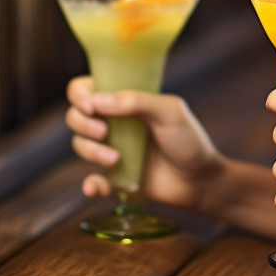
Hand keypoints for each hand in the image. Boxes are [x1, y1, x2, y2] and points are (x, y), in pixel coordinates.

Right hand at [65, 76, 222, 210]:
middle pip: (75, 116)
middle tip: (104, 132)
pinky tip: (95, 187)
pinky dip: (90, 184)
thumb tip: (98, 101)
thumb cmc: (188, 139)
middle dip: (82, 123)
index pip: (87, 88)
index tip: (90, 105)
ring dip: (90, 151)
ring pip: (80, 145)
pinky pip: (91, 181)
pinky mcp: (114, 177)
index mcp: (124, 101)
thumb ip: (137, 101)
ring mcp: (111, 149)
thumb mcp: (170, 112)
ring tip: (116, 159)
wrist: (200, 180)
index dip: (80, 94)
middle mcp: (113, 122)